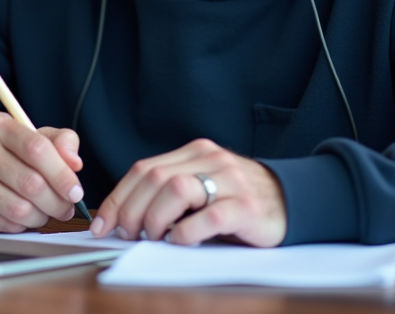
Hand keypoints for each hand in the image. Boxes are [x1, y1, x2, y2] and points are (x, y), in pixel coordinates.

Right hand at [0, 112, 85, 231]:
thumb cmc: (0, 153)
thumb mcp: (28, 136)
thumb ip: (58, 142)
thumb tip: (75, 163)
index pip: (37, 149)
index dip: (62, 174)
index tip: (76, 191)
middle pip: (32, 184)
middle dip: (57, 202)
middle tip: (66, 208)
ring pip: (20, 210)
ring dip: (41, 217)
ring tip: (45, 212)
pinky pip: (4, 224)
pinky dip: (20, 225)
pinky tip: (20, 215)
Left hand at [90, 138, 286, 246]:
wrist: (292, 200)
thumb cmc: (238, 200)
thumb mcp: (203, 187)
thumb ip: (171, 192)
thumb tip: (124, 218)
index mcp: (195, 153)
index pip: (144, 169)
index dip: (118, 198)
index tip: (102, 224)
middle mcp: (211, 160)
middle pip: (155, 178)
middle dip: (131, 211)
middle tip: (127, 235)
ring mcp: (230, 181)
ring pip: (177, 189)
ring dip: (155, 218)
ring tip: (155, 237)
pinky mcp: (247, 207)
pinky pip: (209, 216)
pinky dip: (187, 232)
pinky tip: (181, 241)